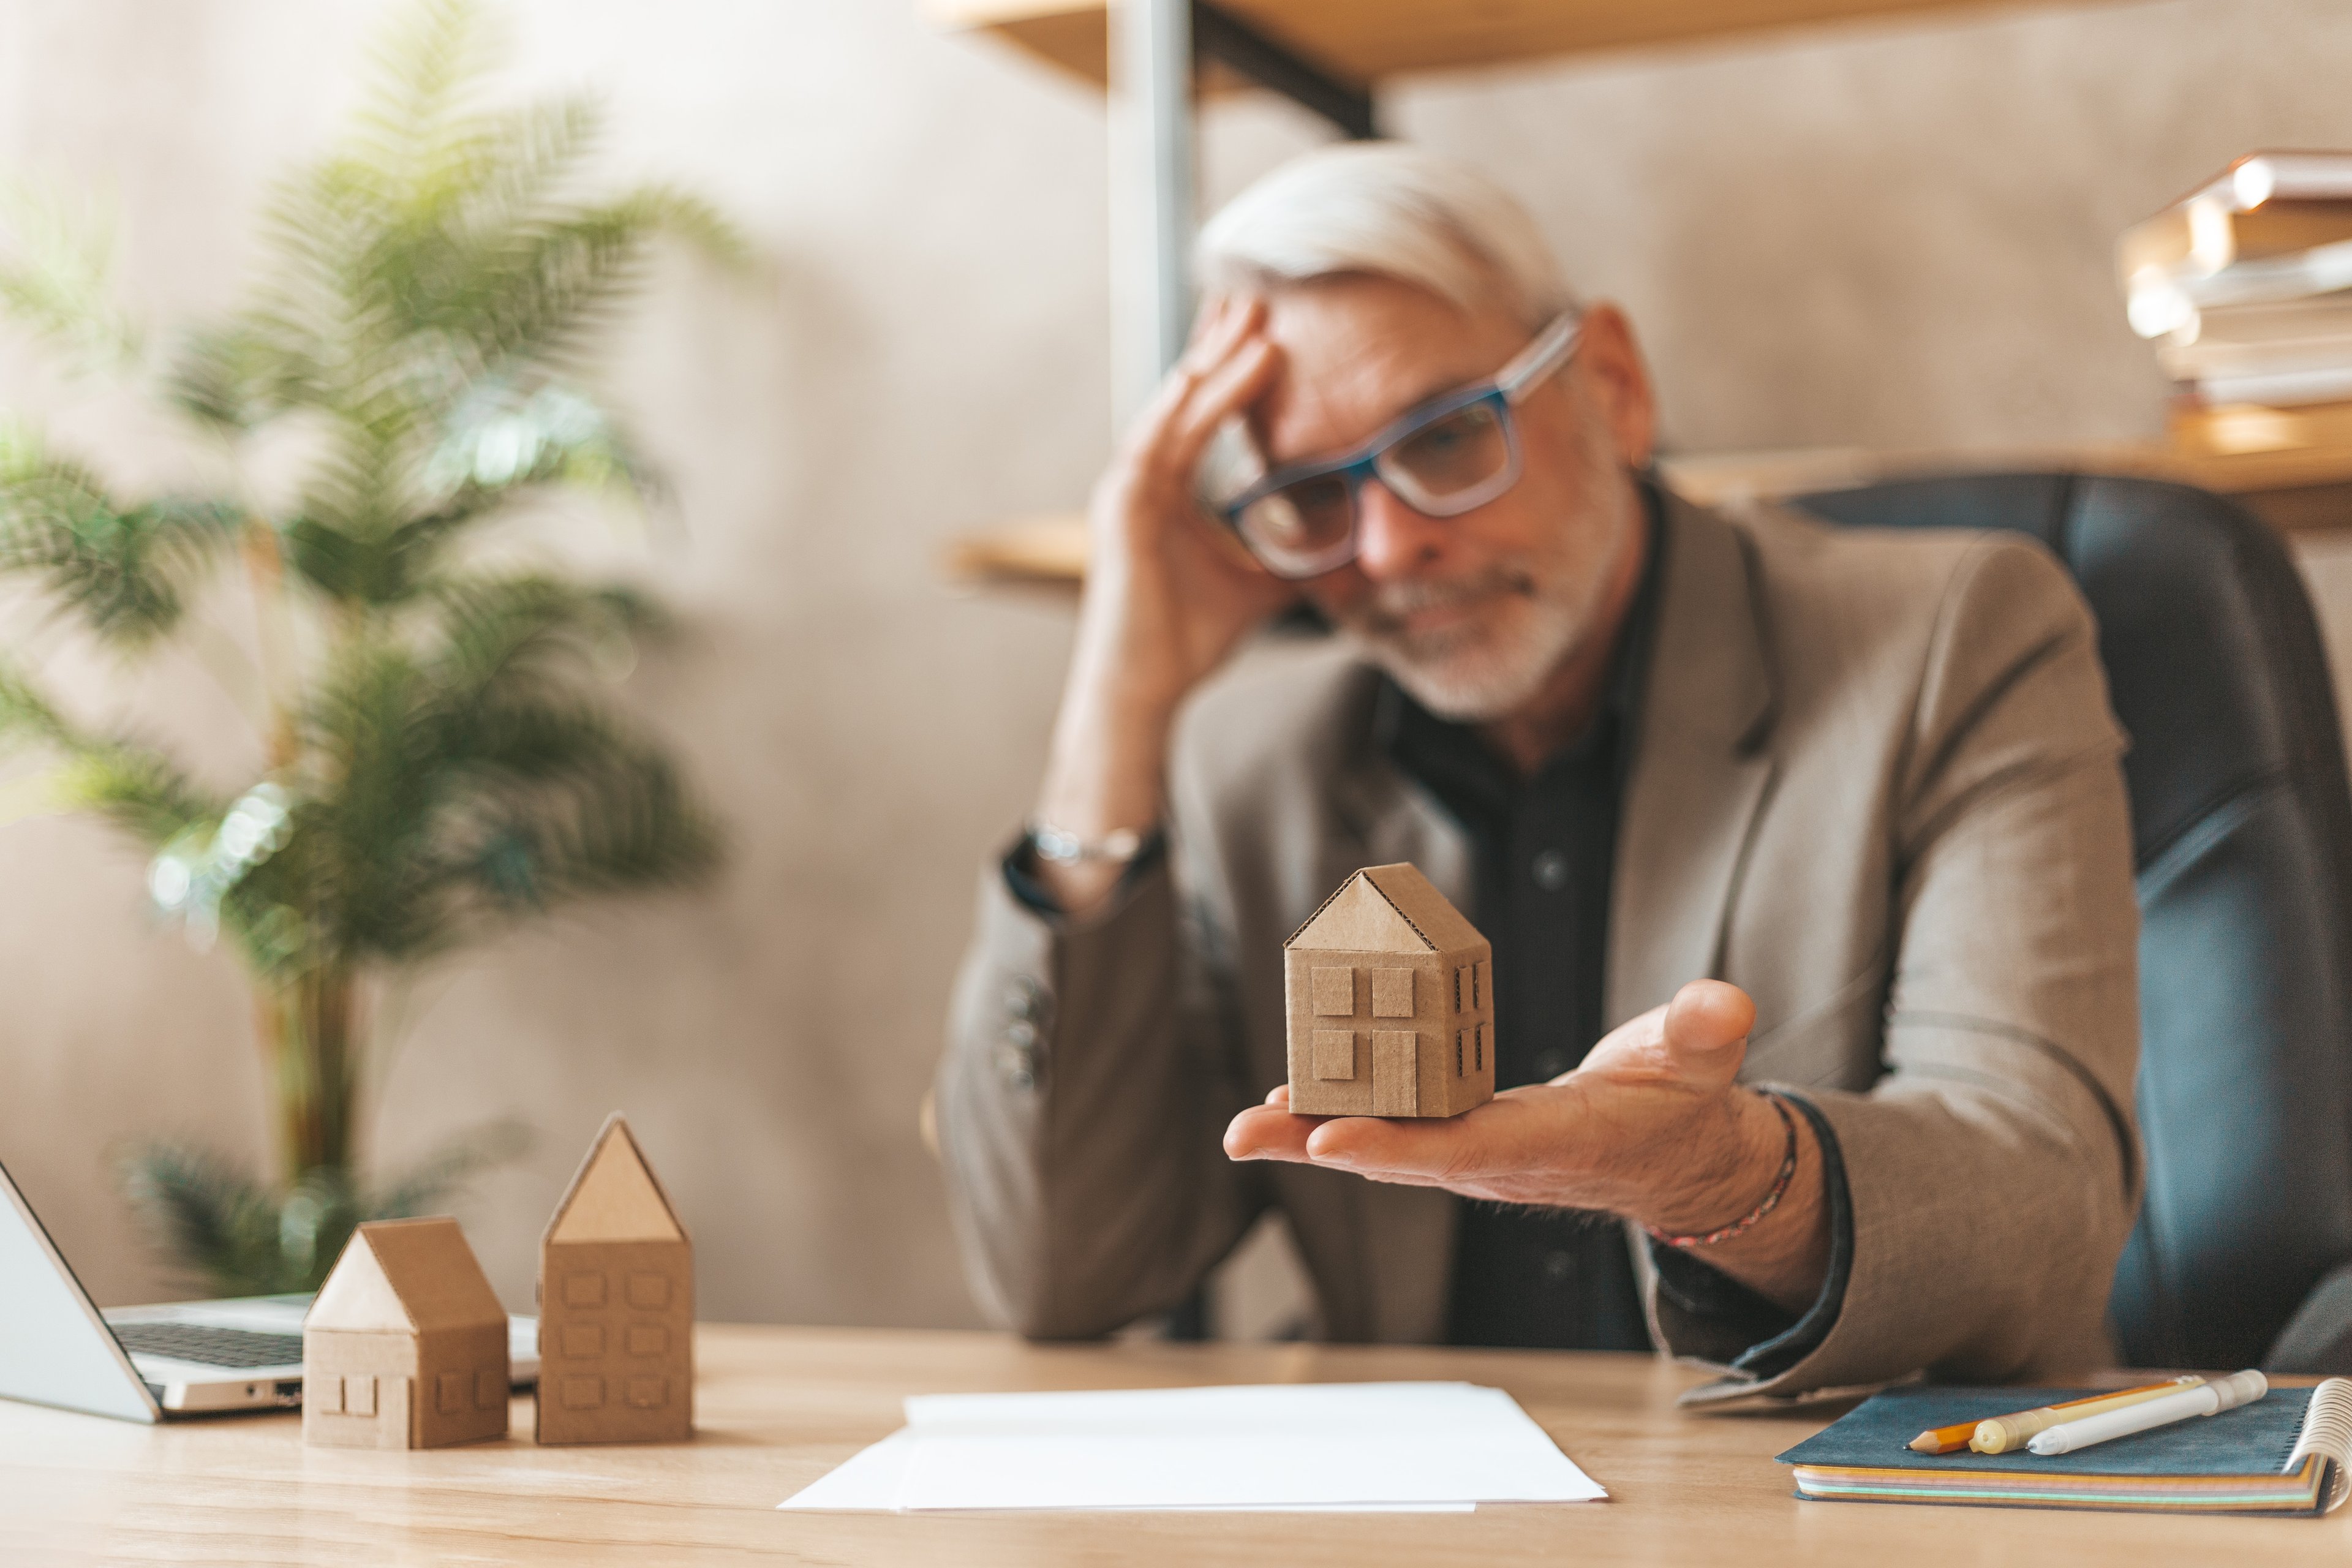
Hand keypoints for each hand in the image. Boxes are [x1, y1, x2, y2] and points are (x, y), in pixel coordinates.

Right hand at [1032, 296, 1295, 908]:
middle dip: (1221, 345)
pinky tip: (1217, 370)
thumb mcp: (1257, 587)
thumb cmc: (1186, 643)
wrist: (1144, 690)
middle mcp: (1140, 479)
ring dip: (1214, 363)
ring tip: (1254, 321)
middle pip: (1184, 395)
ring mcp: (1127, 489)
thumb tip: (1349, 551)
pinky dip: (1193, 405)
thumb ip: (1290, 559)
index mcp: (1164, 491)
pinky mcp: (1124, 507)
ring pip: (1175, 407)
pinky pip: (1161, 440)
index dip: (1232, 371)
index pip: (1201, 414)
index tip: (1270, 330)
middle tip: (1260, 296)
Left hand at [1223, 980, 1831, 1309]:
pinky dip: (1333, 1121)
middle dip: (1325, 1144)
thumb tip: (1723, 1003)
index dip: (1400, 1143)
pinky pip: (1388, 1131)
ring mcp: (1475, 1155)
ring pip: (1383, 1147)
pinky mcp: (1458, 1139)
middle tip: (1251, 1132)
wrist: (1672, 1155)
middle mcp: (1501, 1160)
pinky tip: (1281, 1105)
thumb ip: (1705, 1033)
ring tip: (1242, 1126)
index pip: (1468, 1145)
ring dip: (1309, 1137)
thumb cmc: (1681, 1101)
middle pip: (1402, 1155)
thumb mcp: (1702, 1062)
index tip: (1333, 1139)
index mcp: (1554, 1141)